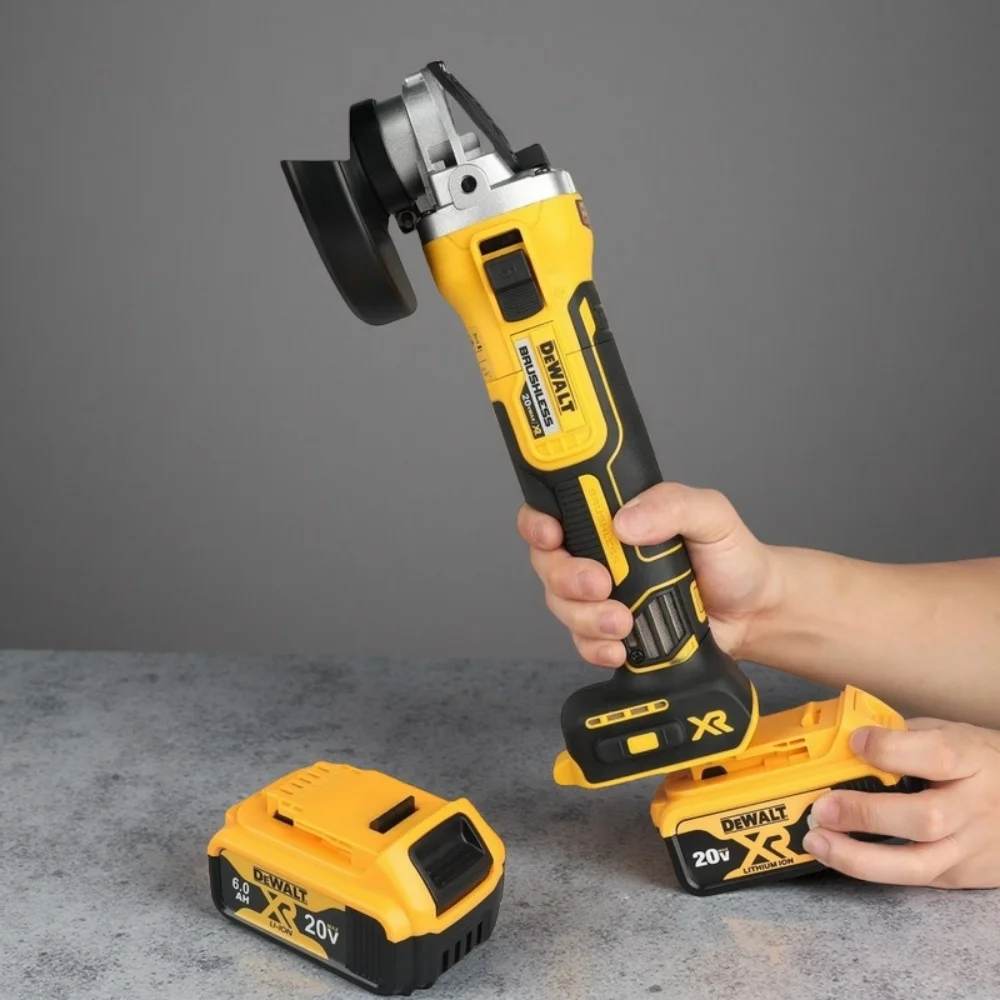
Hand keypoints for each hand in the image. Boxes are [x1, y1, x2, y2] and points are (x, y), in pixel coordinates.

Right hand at [516, 483, 781, 666]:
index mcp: (612, 517)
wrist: (753, 613)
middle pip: (548, 563)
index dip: (539, 521)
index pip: (555, 509)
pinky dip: (595, 647)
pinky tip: (619, 647)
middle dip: (565, 576)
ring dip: (585, 616)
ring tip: (624, 621)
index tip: (551, 533)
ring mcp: (601, 596)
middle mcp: (599, 555)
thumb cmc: (731, 557)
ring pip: (561, 605)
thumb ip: (671, 505)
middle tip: (600, 584)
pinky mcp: (610, 633)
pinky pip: (581, 642)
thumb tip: (626, 521)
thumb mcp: (710, 514)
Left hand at [803, 719, 999, 887]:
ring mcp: (970, 848)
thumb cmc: (981, 764)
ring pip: (917, 864)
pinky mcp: (959, 876)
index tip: (855, 742)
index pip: (937, 755)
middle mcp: (975, 808)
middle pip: (924, 818)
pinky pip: (912, 878)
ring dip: (858, 857)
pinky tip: (840, 854)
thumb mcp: (953, 735)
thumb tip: (850, 736)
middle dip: (865, 814)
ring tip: (818, 842)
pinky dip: (871, 868)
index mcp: (974, 760)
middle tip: (822, 808)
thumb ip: (906, 735)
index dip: (891, 749)